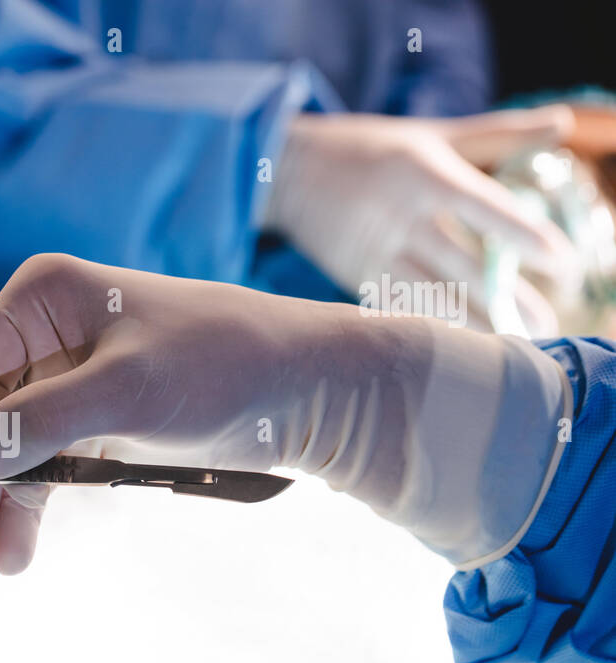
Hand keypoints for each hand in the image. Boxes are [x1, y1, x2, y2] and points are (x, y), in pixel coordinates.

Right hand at [0, 254, 566, 594]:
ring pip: (5, 457)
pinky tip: (17, 557)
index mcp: (41, 301)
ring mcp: (65, 382)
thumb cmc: (226, 365)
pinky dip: (28, 512)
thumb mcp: (131, 390)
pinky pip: (42, 470)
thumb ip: (45, 420)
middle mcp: (42, 337)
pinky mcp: (92, 423)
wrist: (308, 390)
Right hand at [265, 107, 579, 334]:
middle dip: (509, 302)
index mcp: (422, 173)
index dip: (524, 236)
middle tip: (548, 326)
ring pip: (432, 301)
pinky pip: (400, 311)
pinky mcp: (355, 278)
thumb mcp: (432, 134)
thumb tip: (563, 124)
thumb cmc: (370, 149)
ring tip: (514, 345)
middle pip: (463, 269)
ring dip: (476, 327)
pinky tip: (461, 347)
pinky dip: (433, 330)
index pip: (483, 208)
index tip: (562, 261)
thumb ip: (498, 134)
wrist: (288, 173)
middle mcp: (398, 217)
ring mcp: (374, 253)